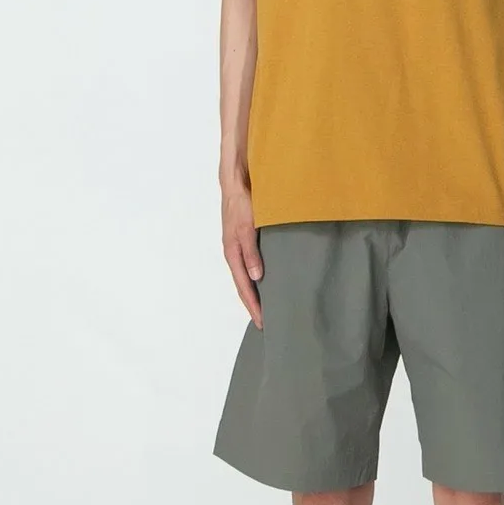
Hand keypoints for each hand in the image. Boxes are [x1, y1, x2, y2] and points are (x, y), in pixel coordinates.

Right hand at [221, 173, 263, 326]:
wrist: (237, 182)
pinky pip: (253, 264)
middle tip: (268, 322)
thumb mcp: (247, 228)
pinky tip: (270, 280)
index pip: (244, 287)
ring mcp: (240, 247)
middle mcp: (235, 254)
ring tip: (270, 306)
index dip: (253, 306)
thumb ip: (251, 252)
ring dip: (258, 292)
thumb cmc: (240, 203)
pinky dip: (260, 277)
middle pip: (245, 286)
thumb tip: (257, 277)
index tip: (263, 322)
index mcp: (233, 254)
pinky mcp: (247, 240)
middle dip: (254, 305)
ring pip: (249, 276)